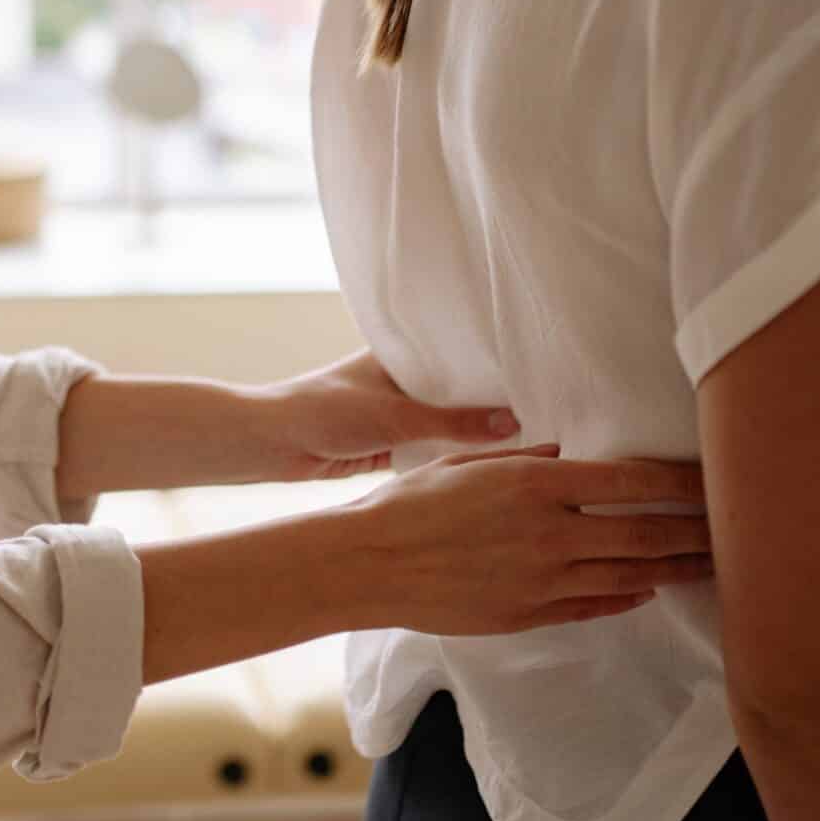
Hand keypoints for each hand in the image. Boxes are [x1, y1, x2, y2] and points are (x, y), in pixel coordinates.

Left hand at [250, 348, 520, 479]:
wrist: (272, 444)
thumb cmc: (325, 411)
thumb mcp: (395, 415)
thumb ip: (453, 423)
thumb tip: (513, 423)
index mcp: (401, 354)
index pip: (459, 354)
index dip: (494, 366)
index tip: (539, 376)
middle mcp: (401, 380)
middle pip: (458, 392)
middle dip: (490, 405)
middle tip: (546, 414)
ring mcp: (396, 412)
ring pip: (447, 423)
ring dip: (472, 434)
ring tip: (530, 441)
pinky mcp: (390, 444)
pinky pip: (431, 447)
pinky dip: (452, 456)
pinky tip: (489, 466)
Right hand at [341, 444, 713, 634]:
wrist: (370, 565)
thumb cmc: (408, 505)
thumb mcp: (466, 463)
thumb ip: (523, 458)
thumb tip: (565, 454)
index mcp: (536, 484)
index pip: (633, 483)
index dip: (682, 484)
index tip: (716, 480)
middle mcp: (551, 533)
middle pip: (646, 533)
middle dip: (696, 530)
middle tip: (736, 529)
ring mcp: (544, 579)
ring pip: (632, 574)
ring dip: (676, 568)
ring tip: (710, 564)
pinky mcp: (531, 614)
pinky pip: (596, 605)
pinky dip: (629, 596)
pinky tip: (649, 589)